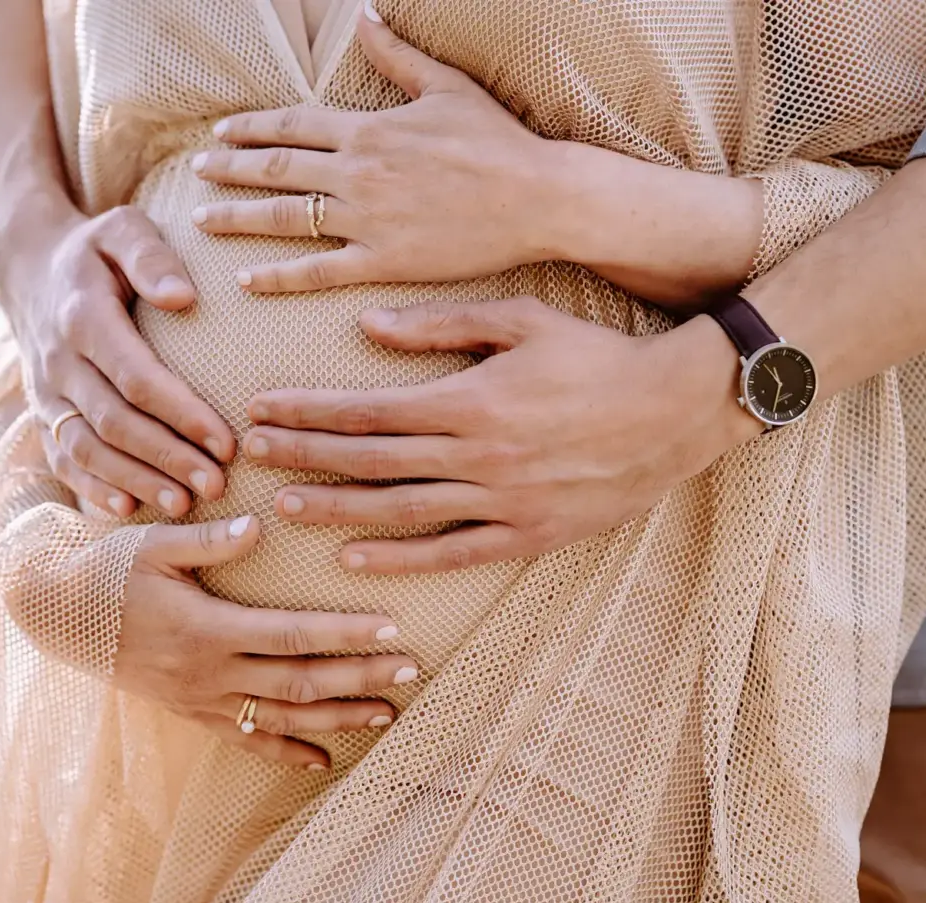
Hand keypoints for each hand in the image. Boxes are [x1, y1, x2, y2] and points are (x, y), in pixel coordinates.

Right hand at [0, 203, 236, 517]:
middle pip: (115, 422)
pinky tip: (128, 509)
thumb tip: (183, 298)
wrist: (29, 271)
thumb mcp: (123, 230)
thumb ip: (152, 257)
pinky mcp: (42, 415)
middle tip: (217, 485)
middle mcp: (57, 361)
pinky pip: (63, 460)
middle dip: (167, 458)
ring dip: (136, 480)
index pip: (136, 377)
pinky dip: (92, 489)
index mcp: (83, 317)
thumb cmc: (97, 252)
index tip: (226, 442)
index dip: (181, 413)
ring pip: (88, 449)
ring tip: (185, 505)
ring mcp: (45, 394)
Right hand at [6, 515, 412, 768]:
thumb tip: (260, 526)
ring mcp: (202, 701)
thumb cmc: (106, 570)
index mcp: (207, 629)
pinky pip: (247, 740)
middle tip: (412, 669)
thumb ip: (210, 540)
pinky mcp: (192, 713)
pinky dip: (287, 752)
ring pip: (283, 718)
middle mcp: (210, 674)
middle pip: (301, 682)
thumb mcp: (153, 544)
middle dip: (360, 677)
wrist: (55, 616)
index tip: (392, 628)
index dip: (345, 633)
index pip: (292, 634)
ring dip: (339, 717)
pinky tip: (324, 760)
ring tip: (389, 712)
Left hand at [187, 6, 559, 292]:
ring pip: (286, 217)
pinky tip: (247, 279)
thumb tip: (363, 16)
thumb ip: (397, 55)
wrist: (538, 197)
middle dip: (230, 168)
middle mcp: (359, 171)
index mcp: (370, 128)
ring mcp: (368, 218)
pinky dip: (279, 276)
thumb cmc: (499, 142)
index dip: (252, 129)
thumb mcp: (447, 86)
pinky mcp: (384, 260)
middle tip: (196, 172)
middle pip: (277, 168)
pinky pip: (319, 271)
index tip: (221, 133)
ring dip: (239, 217)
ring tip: (204, 220)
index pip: (292, 125)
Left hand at [242, 299, 760, 572]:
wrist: (675, 410)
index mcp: (470, 400)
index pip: (367, 410)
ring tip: (285, 508)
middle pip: (369, 462)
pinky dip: (401, 560)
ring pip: (399, 513)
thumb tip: (369, 327)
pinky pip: (452, 553)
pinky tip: (355, 559)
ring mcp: (501, 502)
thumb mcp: (521, 320)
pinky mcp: (527, 534)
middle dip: (304, 457)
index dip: (309, 412)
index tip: (261, 409)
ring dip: (336, 510)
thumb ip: (441, 326)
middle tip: (250, 456)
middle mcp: (477, 457)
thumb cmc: (597, 355)